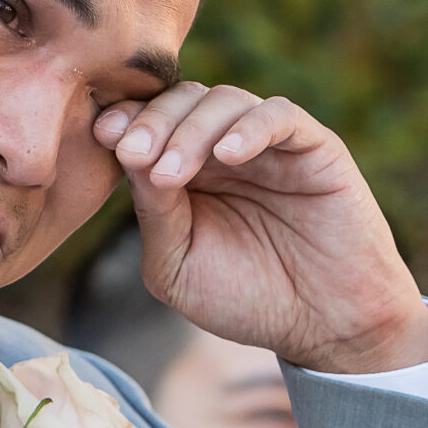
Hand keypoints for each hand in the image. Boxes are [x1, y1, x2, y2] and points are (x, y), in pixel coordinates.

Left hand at [94, 83, 427, 374]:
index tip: (102, 137)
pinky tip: (228, 156)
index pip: (147, 122)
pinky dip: (250, 127)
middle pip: (180, 101)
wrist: (325, 327)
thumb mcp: (178, 266)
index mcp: (185, 170)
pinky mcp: (314, 147)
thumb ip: (153, 215)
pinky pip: (280, 115)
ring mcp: (269, 144)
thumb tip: (130, 158)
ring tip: (171, 173)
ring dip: (190, 130)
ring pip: (224, 100)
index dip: (124, 120)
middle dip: (150, 122)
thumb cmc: (246, 299)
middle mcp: (223, 148)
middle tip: (132, 154)